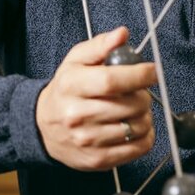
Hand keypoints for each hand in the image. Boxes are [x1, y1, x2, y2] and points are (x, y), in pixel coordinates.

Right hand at [35, 27, 156, 170]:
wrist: (42, 126)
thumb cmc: (66, 90)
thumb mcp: (76, 60)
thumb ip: (101, 45)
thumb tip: (122, 34)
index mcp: (72, 86)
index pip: (111, 81)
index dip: (139, 75)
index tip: (152, 71)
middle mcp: (78, 115)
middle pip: (129, 105)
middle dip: (144, 95)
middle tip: (138, 92)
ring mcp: (88, 140)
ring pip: (137, 127)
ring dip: (145, 116)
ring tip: (134, 109)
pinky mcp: (98, 160)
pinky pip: (138, 148)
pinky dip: (146, 136)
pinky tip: (136, 126)